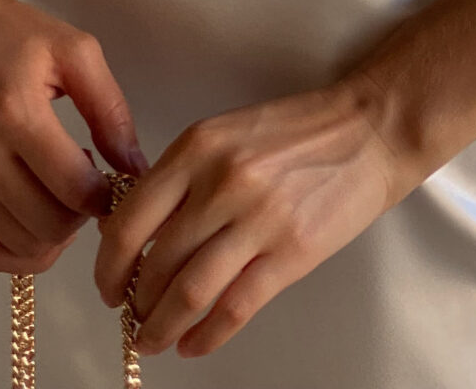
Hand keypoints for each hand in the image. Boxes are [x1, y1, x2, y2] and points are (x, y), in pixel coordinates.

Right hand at [0, 0, 148, 274]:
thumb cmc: (14, 33)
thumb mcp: (75, 51)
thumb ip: (110, 110)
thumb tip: (135, 169)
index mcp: (15, 113)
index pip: (73, 189)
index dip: (106, 197)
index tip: (114, 180)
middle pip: (48, 225)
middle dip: (81, 216)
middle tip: (88, 185)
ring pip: (20, 245)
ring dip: (55, 234)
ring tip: (62, 195)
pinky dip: (21, 253)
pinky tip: (39, 224)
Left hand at [93, 80, 412, 360]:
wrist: (368, 130)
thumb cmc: (296, 131)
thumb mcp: (225, 134)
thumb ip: (180, 176)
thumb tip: (129, 229)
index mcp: (197, 147)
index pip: (131, 219)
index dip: (109, 265)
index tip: (107, 285)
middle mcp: (222, 182)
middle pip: (157, 263)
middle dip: (135, 302)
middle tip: (131, 318)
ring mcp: (258, 219)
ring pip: (190, 292)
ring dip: (163, 327)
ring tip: (153, 341)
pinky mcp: (292, 252)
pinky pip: (235, 308)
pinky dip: (207, 336)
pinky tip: (194, 345)